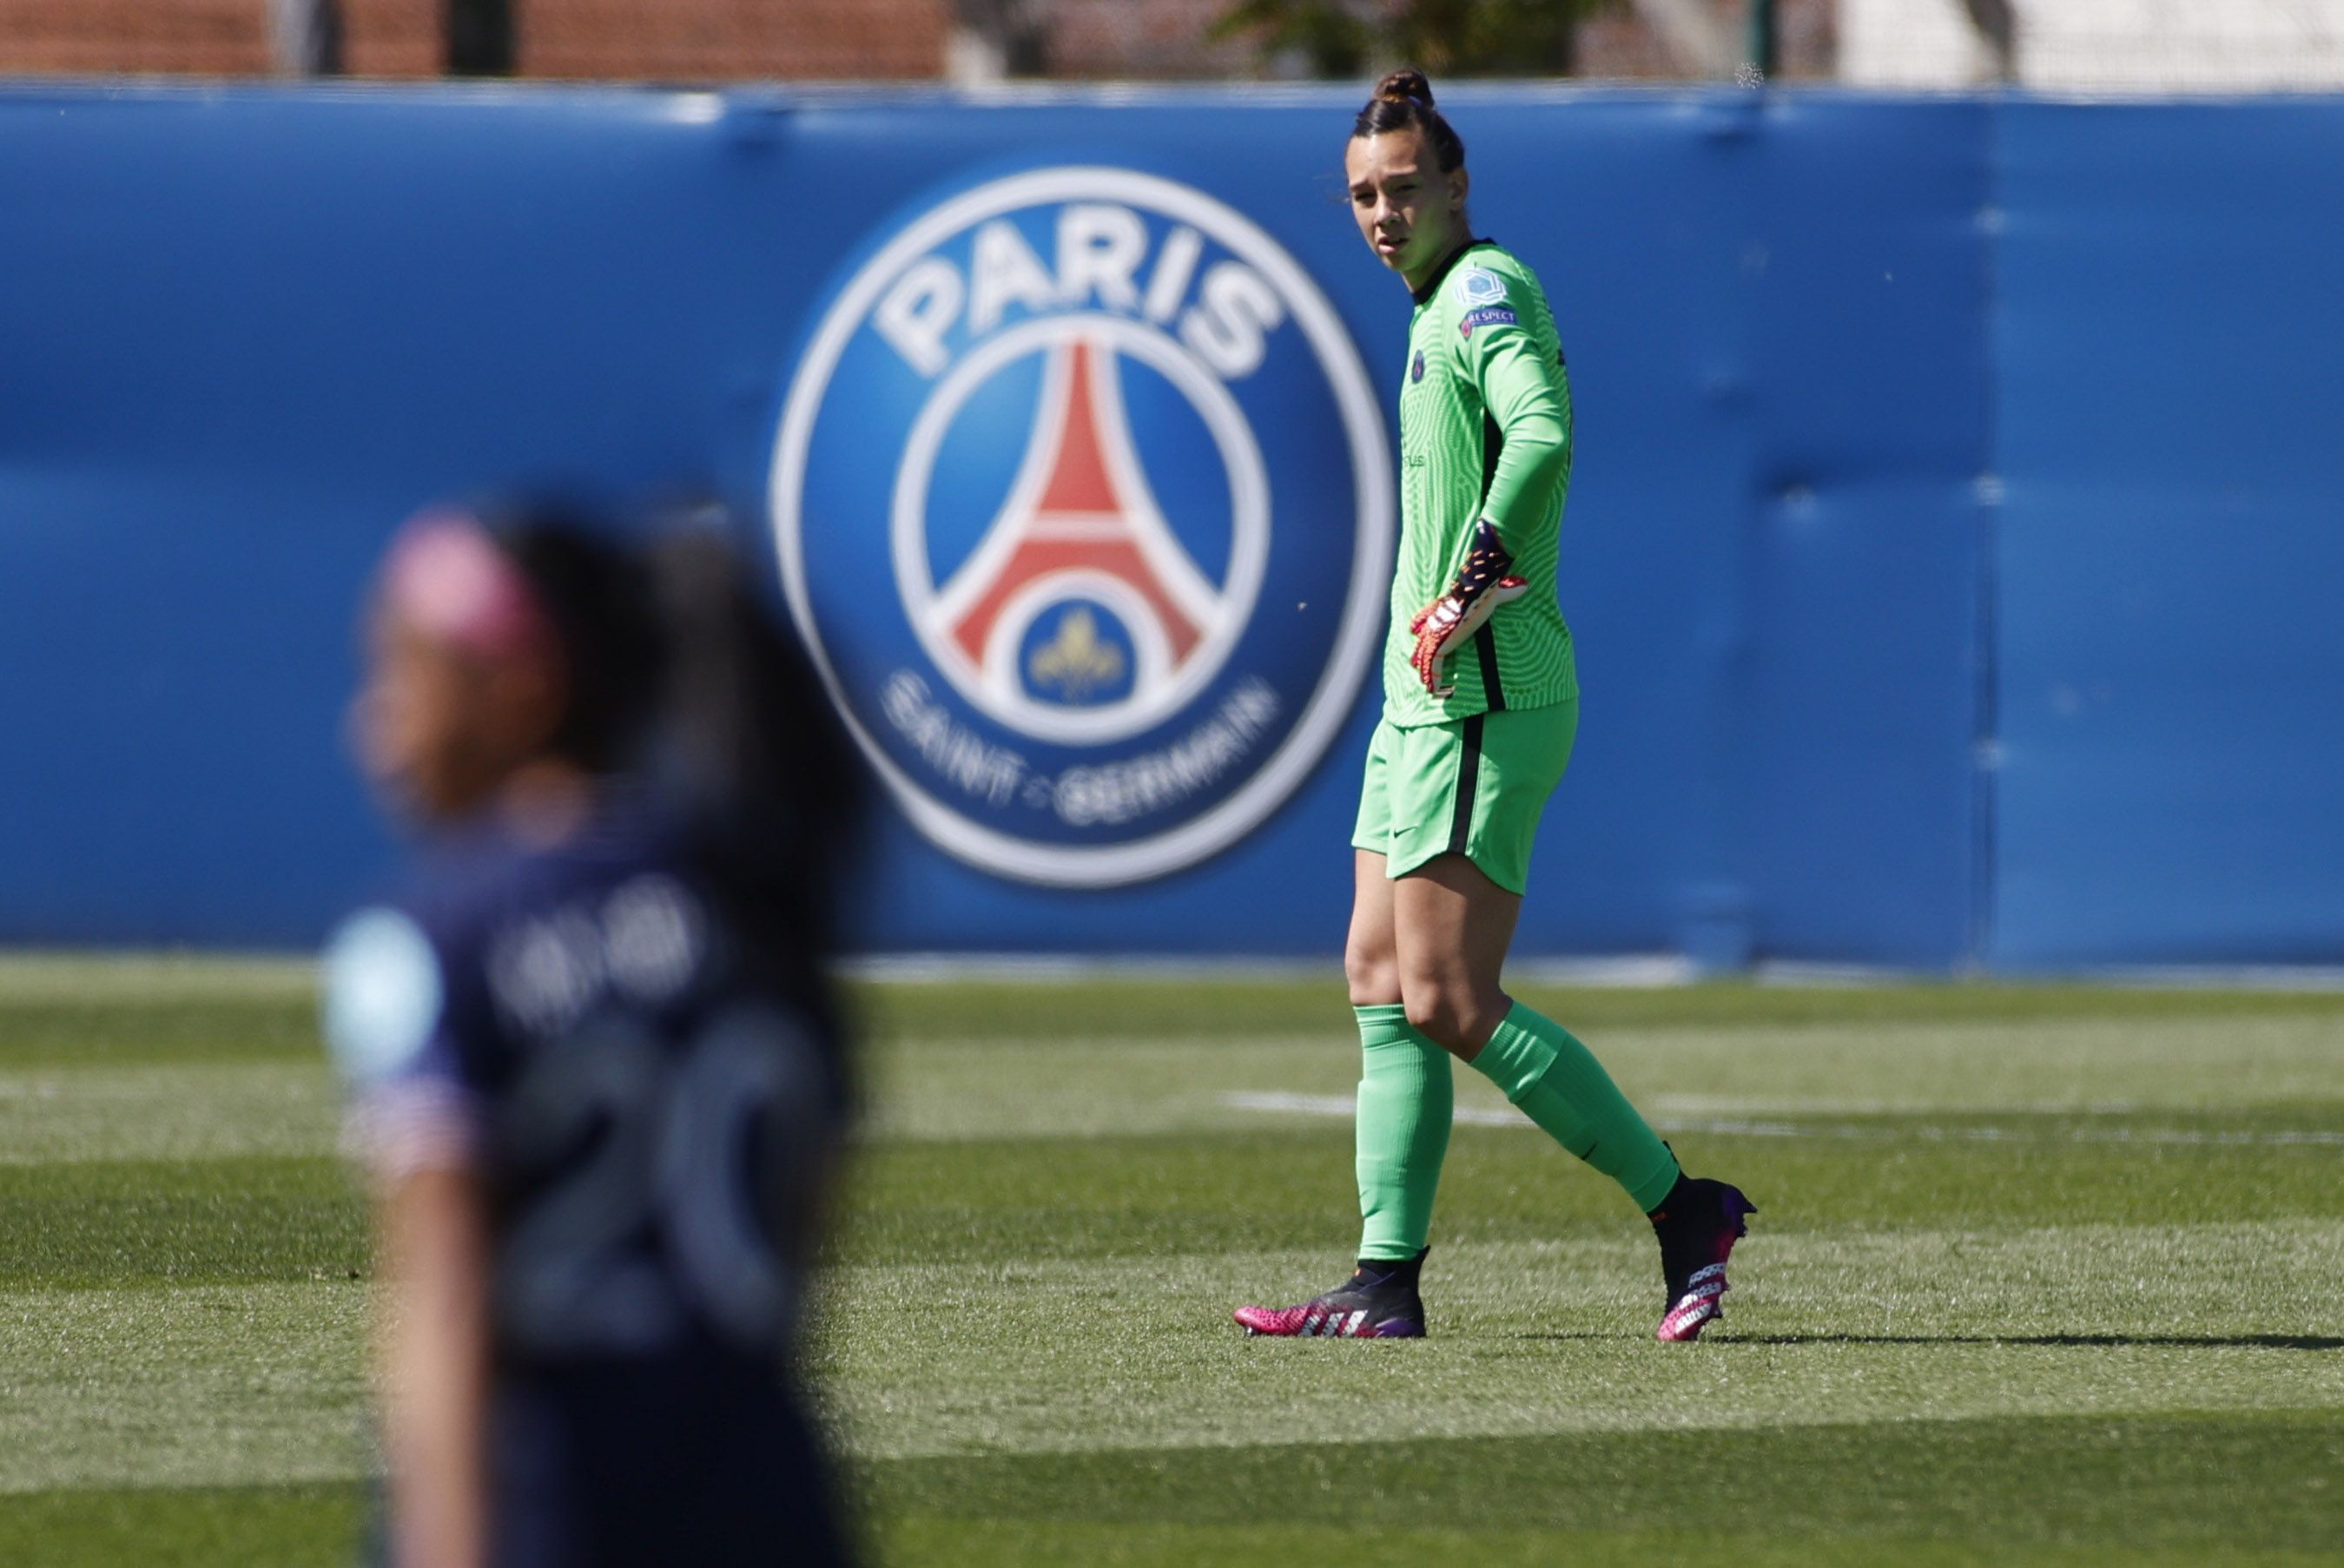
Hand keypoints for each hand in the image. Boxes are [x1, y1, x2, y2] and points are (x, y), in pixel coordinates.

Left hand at [1409, 576, 1527, 697]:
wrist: (1473, 596)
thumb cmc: (1481, 593)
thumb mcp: (1493, 593)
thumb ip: (1506, 592)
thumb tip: (1525, 585)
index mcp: (1443, 611)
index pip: (1425, 620)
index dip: (1420, 628)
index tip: (1416, 632)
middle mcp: (1435, 625)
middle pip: (1421, 643)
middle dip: (1420, 657)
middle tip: (1419, 669)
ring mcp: (1435, 637)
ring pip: (1423, 658)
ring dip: (1425, 672)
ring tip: (1428, 686)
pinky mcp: (1440, 647)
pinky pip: (1433, 667)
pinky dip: (1434, 679)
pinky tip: (1434, 691)